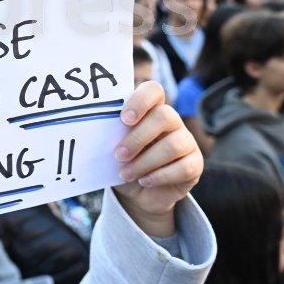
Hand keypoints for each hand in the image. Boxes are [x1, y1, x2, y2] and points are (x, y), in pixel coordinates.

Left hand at [113, 81, 202, 236]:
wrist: (136, 193)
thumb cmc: (122, 162)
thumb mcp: (112, 146)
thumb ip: (109, 133)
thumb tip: (89, 129)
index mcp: (150, 109)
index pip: (153, 90)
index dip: (140, 101)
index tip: (123, 119)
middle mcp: (172, 120)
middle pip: (164, 116)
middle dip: (138, 138)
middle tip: (118, 155)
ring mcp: (186, 141)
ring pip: (173, 145)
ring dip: (145, 161)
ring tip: (125, 174)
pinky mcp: (195, 164)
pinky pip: (184, 167)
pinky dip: (160, 176)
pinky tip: (144, 181)